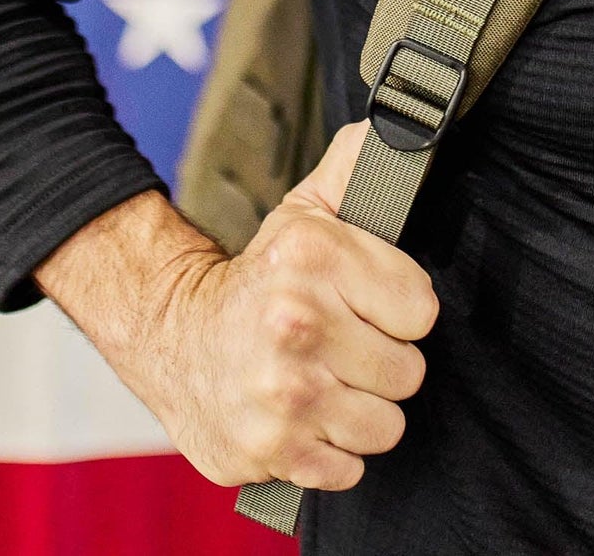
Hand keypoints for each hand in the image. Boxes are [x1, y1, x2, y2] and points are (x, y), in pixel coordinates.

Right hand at [134, 122, 438, 491]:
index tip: (370, 305)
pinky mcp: (269, 453)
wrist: (171, 334)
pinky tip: (309, 418)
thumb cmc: (261, 273)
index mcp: (314, 259)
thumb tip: (404, 126)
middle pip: (409, 372)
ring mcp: (283, 397)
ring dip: (363, 409)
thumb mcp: (307, 208)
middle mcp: (297, 327)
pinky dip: (334, 451)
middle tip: (346, 345)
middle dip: (384, 361)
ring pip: (387, 425)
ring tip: (330, 382)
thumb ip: (360, 165)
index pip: (423, 311)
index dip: (401, 310)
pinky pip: (349, 467)